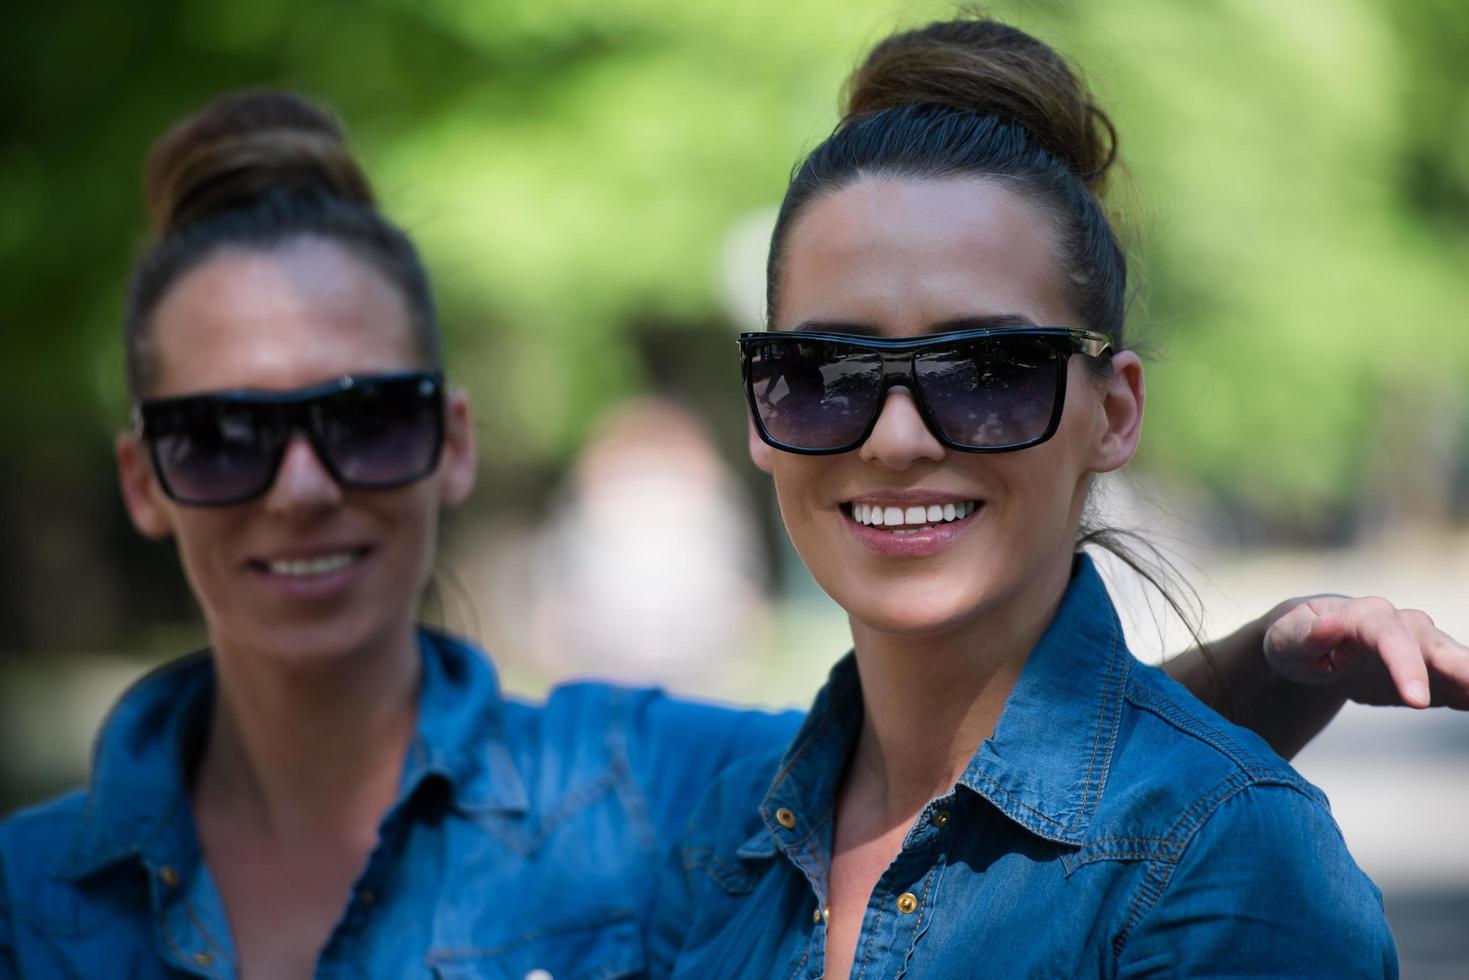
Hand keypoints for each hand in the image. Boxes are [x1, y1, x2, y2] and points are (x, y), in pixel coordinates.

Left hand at [1264, 596, 1468, 708]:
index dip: (1405, 666)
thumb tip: (1329, 624)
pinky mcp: (1428, 674)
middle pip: (1436, 645)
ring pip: (1454, 662)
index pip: (1389, 638)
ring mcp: (1419, 649)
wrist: (1311, 642)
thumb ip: (1306, 634)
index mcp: (1365, 616)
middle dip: (1463, 667)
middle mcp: (1401, 626)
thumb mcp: (1287, 637)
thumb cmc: (1295, 638)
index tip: (1416, 701)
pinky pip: (1456, 684)